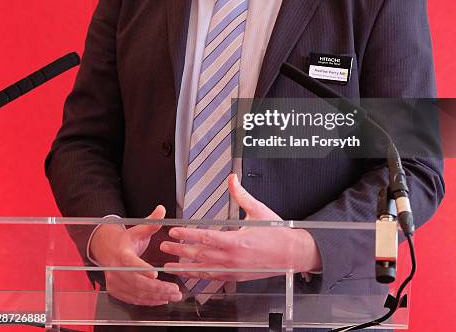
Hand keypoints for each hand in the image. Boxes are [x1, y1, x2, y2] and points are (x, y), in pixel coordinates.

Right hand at [89, 205, 182, 305]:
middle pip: (136, 282)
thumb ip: (152, 222)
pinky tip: (161, 299)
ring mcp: (115, 282)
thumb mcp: (138, 229)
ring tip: (173, 295)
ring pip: (136, 293)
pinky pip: (133, 299)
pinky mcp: (117, 291)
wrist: (108, 250)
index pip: (130, 262)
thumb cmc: (127, 240)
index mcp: (122, 253)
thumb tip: (161, 209)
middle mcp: (116, 270)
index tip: (155, 274)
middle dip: (157, 287)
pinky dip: (148, 301)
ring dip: (156, 296)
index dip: (142, 269)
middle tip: (174, 289)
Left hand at [160, 174, 320, 281]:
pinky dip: (199, 275)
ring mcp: (233, 269)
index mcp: (236, 241)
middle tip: (164, 246)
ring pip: (203, 268)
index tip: (174, 231)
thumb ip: (241, 194)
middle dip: (179, 250)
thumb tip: (232, 179)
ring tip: (170, 264)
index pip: (205, 237)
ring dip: (185, 266)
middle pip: (199, 254)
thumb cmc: (276, 233)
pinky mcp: (236, 277)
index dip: (187, 234)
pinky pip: (213, 277)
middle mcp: (232, 258)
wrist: (291, 254)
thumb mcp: (257, 210)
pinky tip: (190, 273)